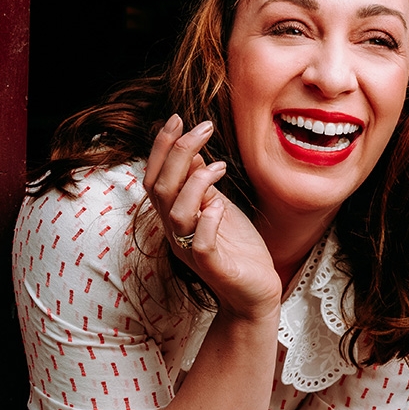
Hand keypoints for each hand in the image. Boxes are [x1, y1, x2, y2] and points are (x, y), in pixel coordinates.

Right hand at [144, 115, 281, 321]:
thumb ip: (200, 183)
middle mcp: (177, 231)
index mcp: (175, 214)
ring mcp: (192, 250)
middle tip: (203, 128)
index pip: (155, 177)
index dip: (161, 147)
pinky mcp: (213, 267)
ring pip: (176, 214)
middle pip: (161, 188)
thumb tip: (190, 151)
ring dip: (194, 183)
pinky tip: (220, 205)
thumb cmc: (236, 247)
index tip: (178, 118)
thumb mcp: (216, 205)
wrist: (254, 291)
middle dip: (178, 152)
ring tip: (219, 166)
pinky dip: (208, 221)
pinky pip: (201, 244)